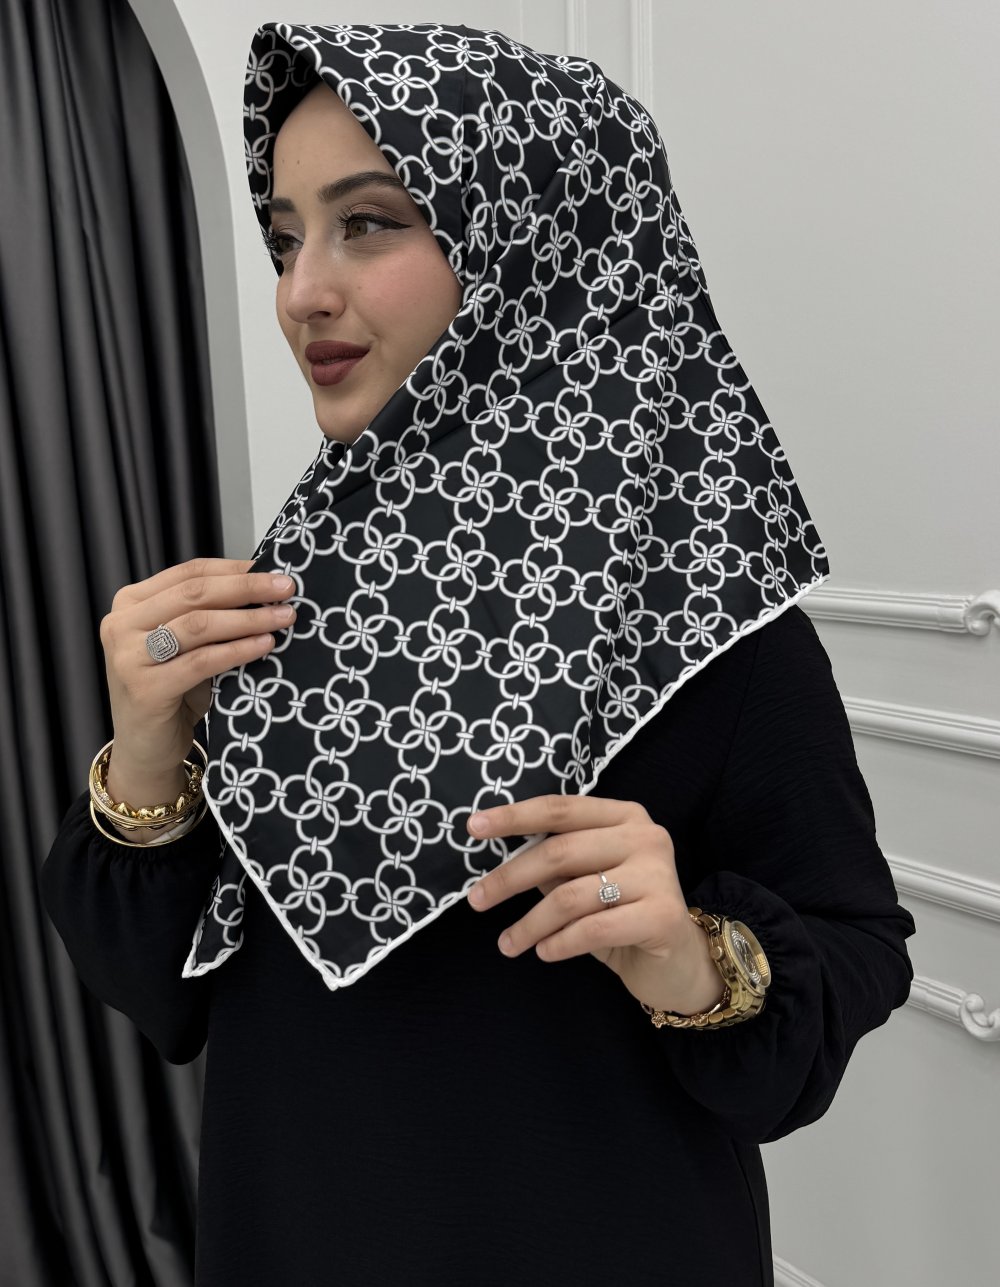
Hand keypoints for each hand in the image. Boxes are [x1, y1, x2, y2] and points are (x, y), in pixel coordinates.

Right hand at [100, 558, 296, 800]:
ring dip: (248, 619)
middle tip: (287, 588)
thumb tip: (266, 587)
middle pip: (194, 593)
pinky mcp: (144, 688)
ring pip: (198, 624)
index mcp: (131, 602)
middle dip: (246, 588)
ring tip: (284, 617)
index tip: (274, 570)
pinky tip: (265, 646)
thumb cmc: (174, 690)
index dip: (234, 569)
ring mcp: (128, 657)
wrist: (146, 748)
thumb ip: (211, 614)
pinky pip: (202, 661)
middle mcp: (121, 624)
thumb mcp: (188, 644)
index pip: (188, 573)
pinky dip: (238, 650)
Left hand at [465, 795, 724, 1015]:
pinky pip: (593, 928)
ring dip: (531, 923)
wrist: (678, 965)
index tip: (473, 827)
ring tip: (509, 944)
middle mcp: (645, 837)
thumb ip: (555, 865)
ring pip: (571, 895)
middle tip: (477, 900)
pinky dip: (559, 942)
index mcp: (624, 816)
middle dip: (510, 877)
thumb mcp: (586, 882)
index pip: (561, 808)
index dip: (515, 816)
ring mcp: (658, 874)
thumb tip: (501, 859)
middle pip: (561, 851)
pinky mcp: (663, 916)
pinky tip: (545, 952)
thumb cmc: (623, 916)